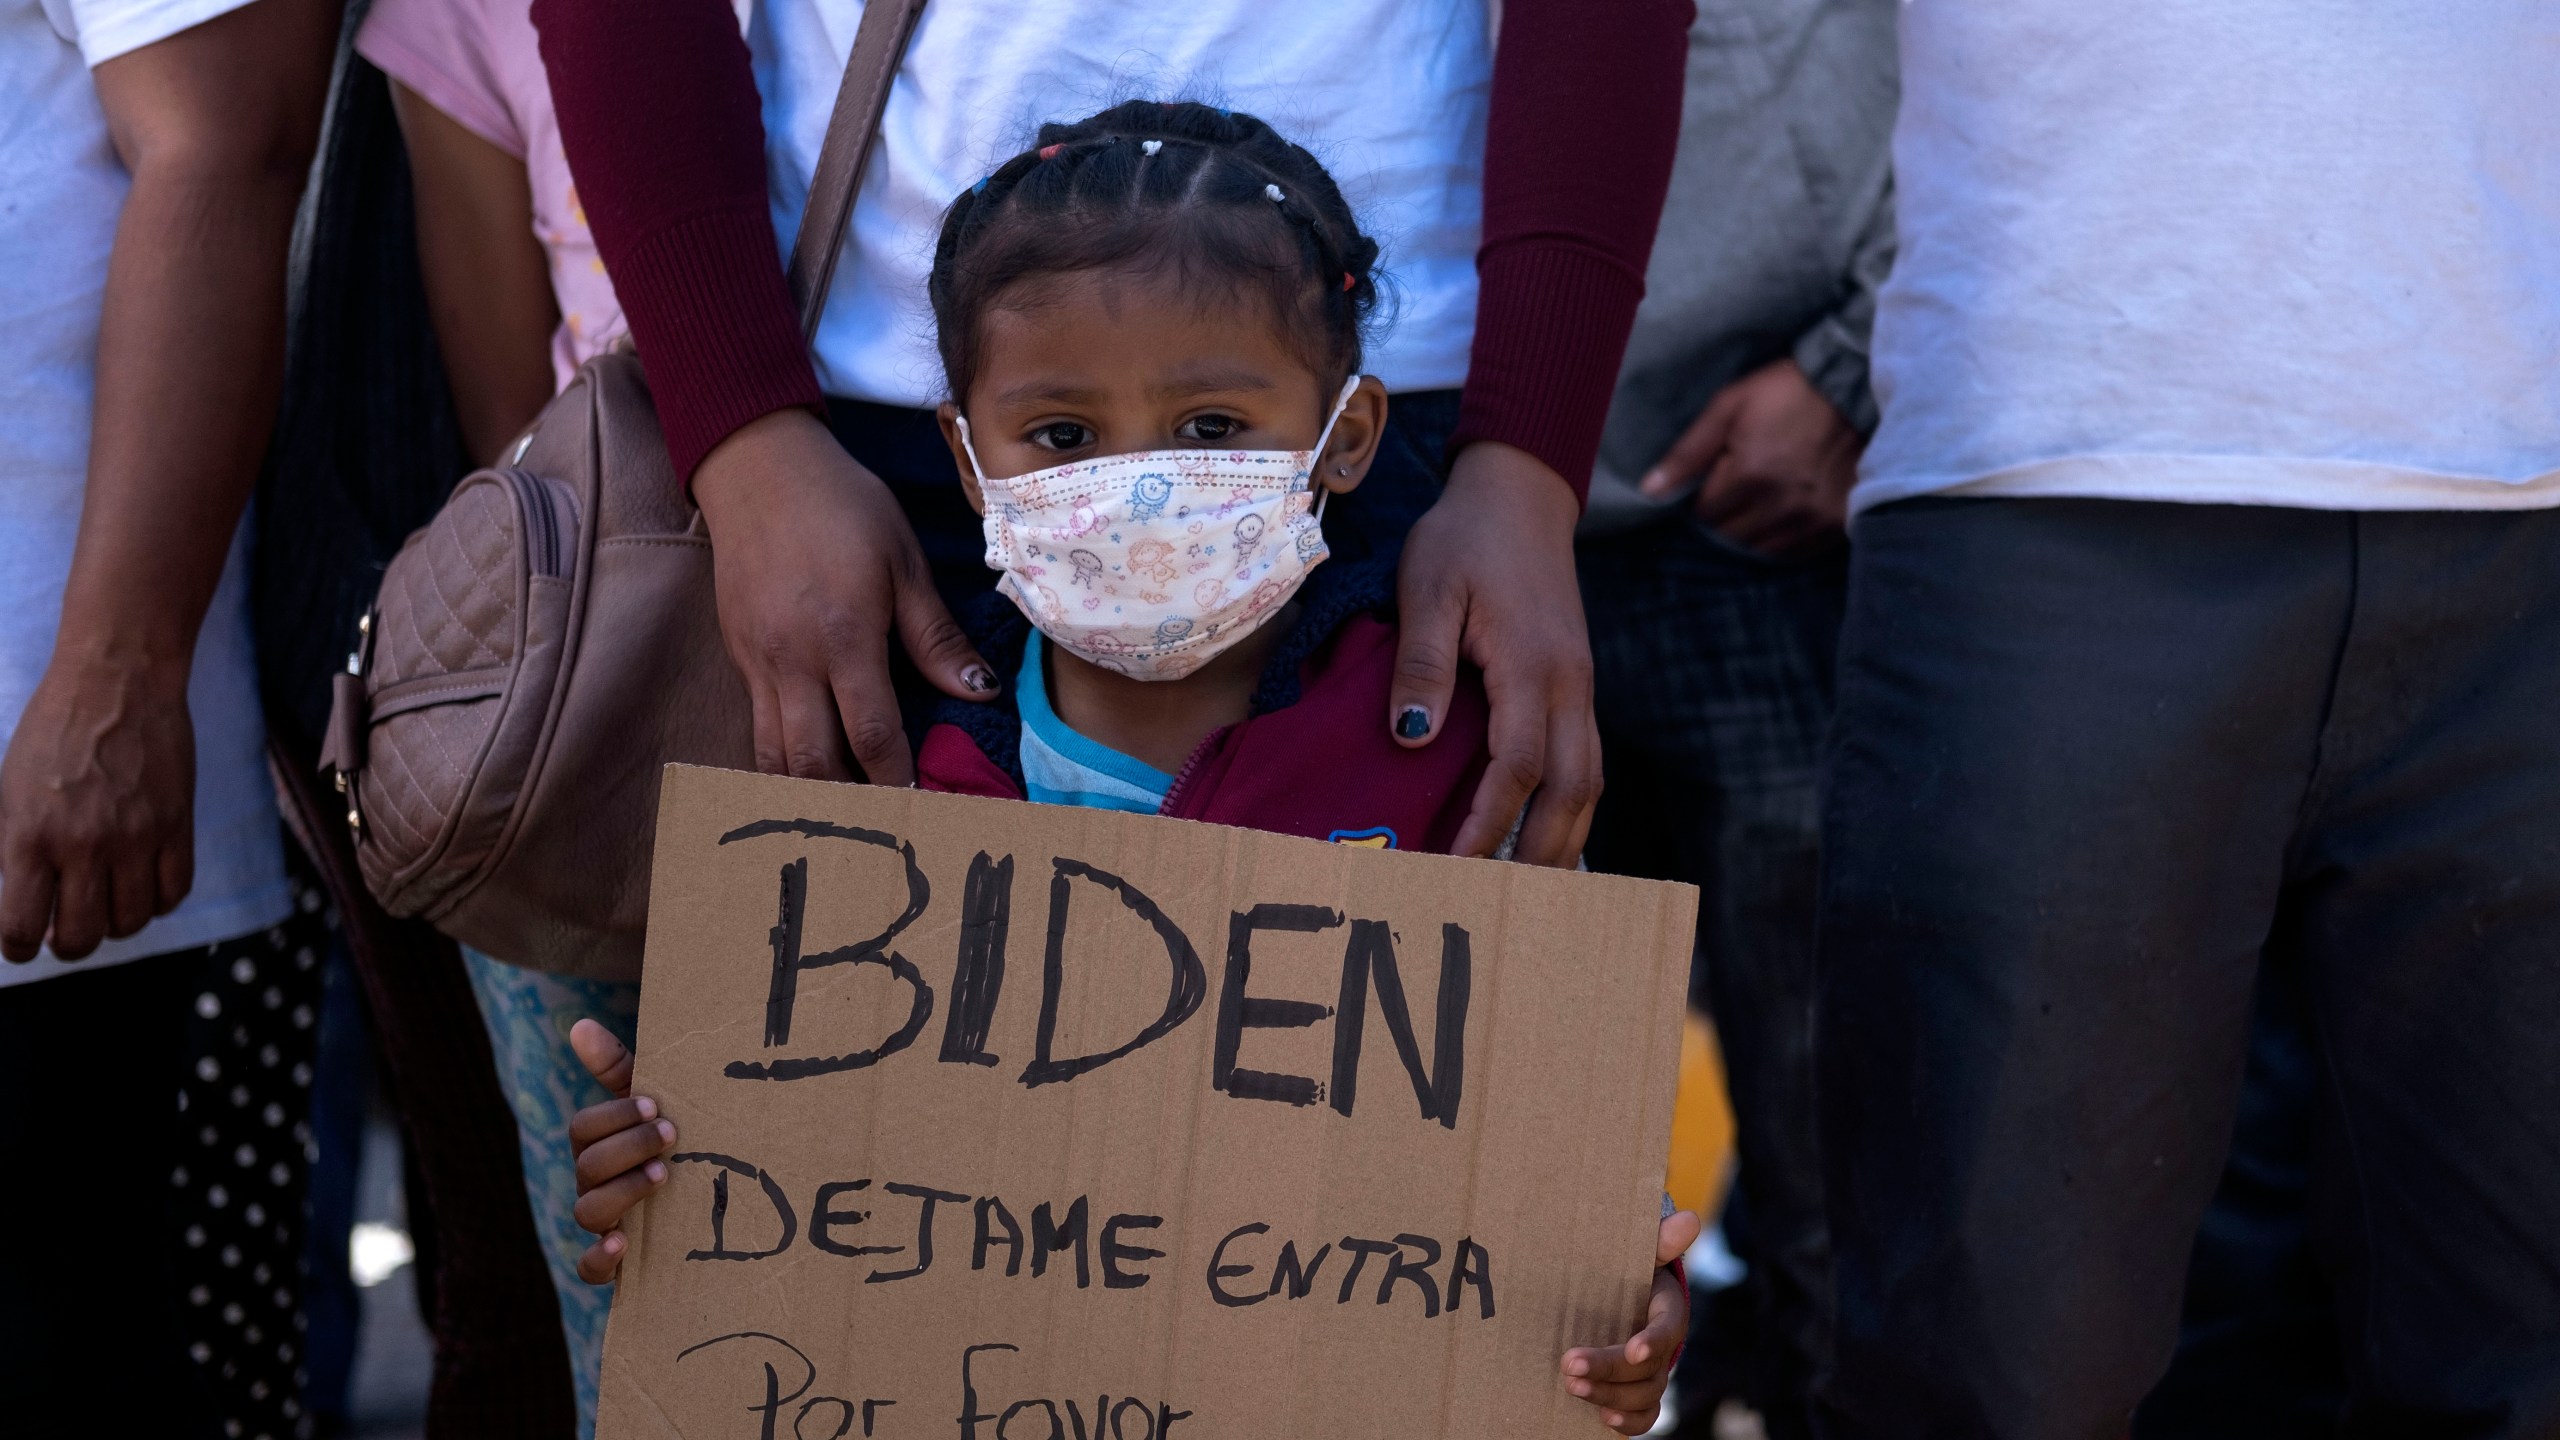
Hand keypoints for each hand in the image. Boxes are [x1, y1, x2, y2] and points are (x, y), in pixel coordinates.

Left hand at [0, 657, 194, 961]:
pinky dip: (156, 902)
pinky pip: (173, 893)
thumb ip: (6, 844)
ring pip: (130, 922)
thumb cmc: (53, 730)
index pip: (20, 926)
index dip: (17, 949)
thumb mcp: (6, 788)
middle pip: (80, 937)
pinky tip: (141, 886)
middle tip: (63, 931)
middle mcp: (82, 843)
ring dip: (114, 925)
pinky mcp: (176, 825)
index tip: (21, 945)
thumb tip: (12, 892)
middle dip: (67, 945)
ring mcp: (135, 837)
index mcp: (28, 834)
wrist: (117, 682)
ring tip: (105, 906)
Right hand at [568, 1018, 674, 1283]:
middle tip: (671, 1136)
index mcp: (599, 1145)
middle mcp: (593, 1183)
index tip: (654, 1105)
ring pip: (588, 1211)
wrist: (712, 1202)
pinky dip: (600, 1258)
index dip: (614, 1117)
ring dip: (623, 1192)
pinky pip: (589, 1268)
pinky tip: (622, 1245)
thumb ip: (618, 1067)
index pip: (584, 1128)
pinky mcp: (616, 1264)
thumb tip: (578, 1024)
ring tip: (663, 1177)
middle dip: (628, 1147)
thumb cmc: (673, 1142)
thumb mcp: (652, 1105)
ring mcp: (603, 1223)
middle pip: (587, 1166)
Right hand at [693, 408, 996, 785]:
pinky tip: (807, 776)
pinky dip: (780, 762)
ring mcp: (757, 662)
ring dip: (806, 794)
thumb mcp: (903, 562)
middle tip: (882, 831)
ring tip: (841, 820)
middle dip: (848, 803)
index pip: (873, 734)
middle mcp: (792, 660)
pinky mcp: (737, 656)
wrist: (758, 466)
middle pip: (813, 762)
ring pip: (772, 756)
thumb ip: (936, 635)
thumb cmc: (843, 507)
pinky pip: (756, 728)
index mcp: (844, 638)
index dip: (898, 781)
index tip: (922, 813)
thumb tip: (977, 691)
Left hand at [1392, 442, 1598, 865]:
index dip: (1487, 824)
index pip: (1518, 767)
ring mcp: (1580, 688)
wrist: (1519, 496)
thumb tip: (1411, 741)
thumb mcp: (1428, 588)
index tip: (1454, 868)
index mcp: (1532, 666)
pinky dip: (1570, 808)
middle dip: (1540, 855)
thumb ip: (1422, 664)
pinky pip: (1586, 762)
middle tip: (1501, 906)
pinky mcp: (1576, 686)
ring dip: (1564, 840)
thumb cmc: (1465, 539)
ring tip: (1529, 891)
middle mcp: (1570, 686)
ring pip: (1590, 783)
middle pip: (1572, 791)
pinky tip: (1545, 836)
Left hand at [1562, 1208, 1702, 1433]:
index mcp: (1668, 1309)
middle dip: (1609, 1369)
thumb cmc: (1627, 1269)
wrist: (1617, 1295)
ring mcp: (1654, 1373)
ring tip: (1570, 1385)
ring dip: (1609, 1396)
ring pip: (1643, 1395)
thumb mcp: (1641, 1251)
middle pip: (1648, 1368)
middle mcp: (1665, 1346)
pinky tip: (1603, 1420)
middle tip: (1569, 1365)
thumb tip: (1689, 1219)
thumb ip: (1660, 1240)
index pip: (1668, 1329)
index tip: (1634, 1350)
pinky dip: (1627, 1423)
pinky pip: (1644, 1417)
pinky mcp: (1640, 1394)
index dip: (1653, 1342)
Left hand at [1640, 358, 1860, 555]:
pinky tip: (1781, 515)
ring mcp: (1810, 520)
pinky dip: (1781, 540)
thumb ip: (1688, 452)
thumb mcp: (1729, 407)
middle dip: (1723, 518)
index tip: (1714, 479)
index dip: (1702, 498)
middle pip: (1730, 537)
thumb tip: (1650, 491)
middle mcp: (1780, 506)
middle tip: (1734, 492)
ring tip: (1757, 504)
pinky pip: (1794, 552)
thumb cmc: (1785, 392)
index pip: (1704, 514)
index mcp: (1749, 475)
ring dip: (1750, 533)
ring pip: (1760, 550)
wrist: (1854, 387)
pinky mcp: (1835, 526)